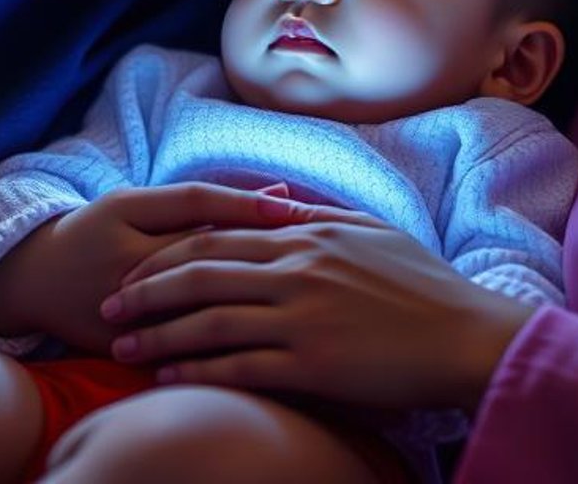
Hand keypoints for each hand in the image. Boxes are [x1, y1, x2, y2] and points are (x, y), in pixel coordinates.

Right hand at [0, 183, 363, 354]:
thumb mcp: (139, 203)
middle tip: (314, 258)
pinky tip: (270, 349)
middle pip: (206, 266)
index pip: (201, 214)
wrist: (35, 283)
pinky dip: (230, 351)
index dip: (250, 209)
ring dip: (251, 311)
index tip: (299, 206)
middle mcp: (129, 272)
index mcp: (131, 227)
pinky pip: (186, 355)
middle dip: (260, 259)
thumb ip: (205, 201)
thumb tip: (281, 194)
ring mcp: (127, 318)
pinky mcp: (125, 353)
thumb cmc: (97, 231)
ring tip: (298, 307)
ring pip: (199, 316)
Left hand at [99, 217, 538, 412]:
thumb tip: (277, 198)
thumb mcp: (374, 231)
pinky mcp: (312, 363)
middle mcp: (297, 269)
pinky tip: (166, 379)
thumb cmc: (426, 286)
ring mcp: (302, 316)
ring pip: (208, 320)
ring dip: (157, 335)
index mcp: (308, 235)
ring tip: (121, 347)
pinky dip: (195, 372)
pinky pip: (238, 367)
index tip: (136, 264)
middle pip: (199, 272)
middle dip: (146, 288)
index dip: (169, 250)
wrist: (468, 336)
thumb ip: (319, 214)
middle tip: (108, 303)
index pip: (218, 233)